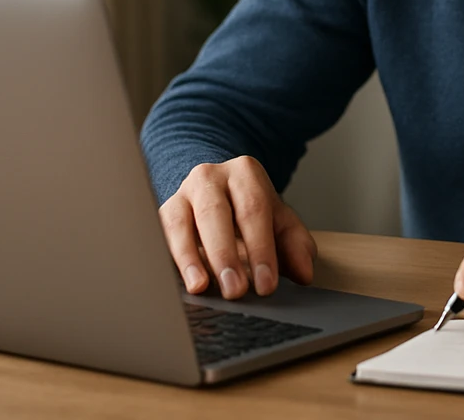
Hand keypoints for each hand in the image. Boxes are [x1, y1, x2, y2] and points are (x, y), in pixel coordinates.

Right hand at [158, 156, 316, 299]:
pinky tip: (176, 282)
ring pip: (179, 223)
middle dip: (225, 255)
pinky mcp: (161, 213)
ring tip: (200, 287)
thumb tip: (304, 273)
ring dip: (189, 258)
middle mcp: (209, 177)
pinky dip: (167, 259)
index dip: (260, 249)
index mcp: (244, 173)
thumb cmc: (250, 210)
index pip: (253, 210)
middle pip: (215, 214)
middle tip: (235, 290)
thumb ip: (295, 245)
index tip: (266, 285)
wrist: (217, 189)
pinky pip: (159, 235)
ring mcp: (181, 193)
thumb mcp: (278, 221)